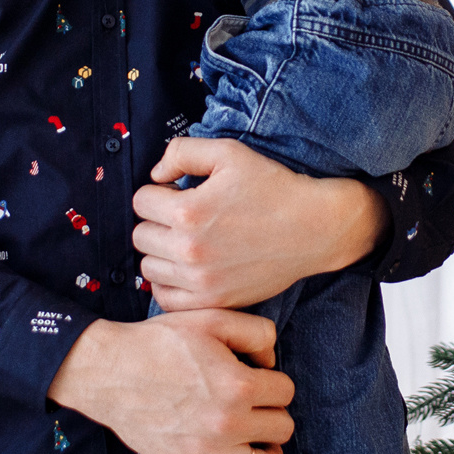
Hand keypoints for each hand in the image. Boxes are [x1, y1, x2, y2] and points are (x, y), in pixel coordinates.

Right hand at [47, 310, 292, 453]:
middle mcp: (228, 423)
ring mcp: (208, 452)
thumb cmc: (159, 341)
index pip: (286, 391)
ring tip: (255, 438)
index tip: (255, 375)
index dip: (274, 379)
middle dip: (272, 411)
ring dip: (267, 452)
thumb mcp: (211, 318)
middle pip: (283, 428)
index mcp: (238, 385)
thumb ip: (256, 332)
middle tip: (252, 402)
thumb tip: (272, 360)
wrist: (109, 370)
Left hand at [131, 139, 385, 310]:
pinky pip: (166, 298)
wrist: (313, 228)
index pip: (141, 201)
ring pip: (148, 268)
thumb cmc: (273, 186)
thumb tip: (155, 175)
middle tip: (184, 216)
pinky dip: (169, 283)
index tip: (180, 192)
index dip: (159, 191)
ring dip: (161, 252)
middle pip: (140, 235)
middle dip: (157, 221)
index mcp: (188, 212)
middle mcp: (190, 250)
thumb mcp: (229, 152)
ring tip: (186, 240)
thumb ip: (181, 152)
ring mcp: (201, 281)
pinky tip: (187, 267)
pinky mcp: (214, 301)